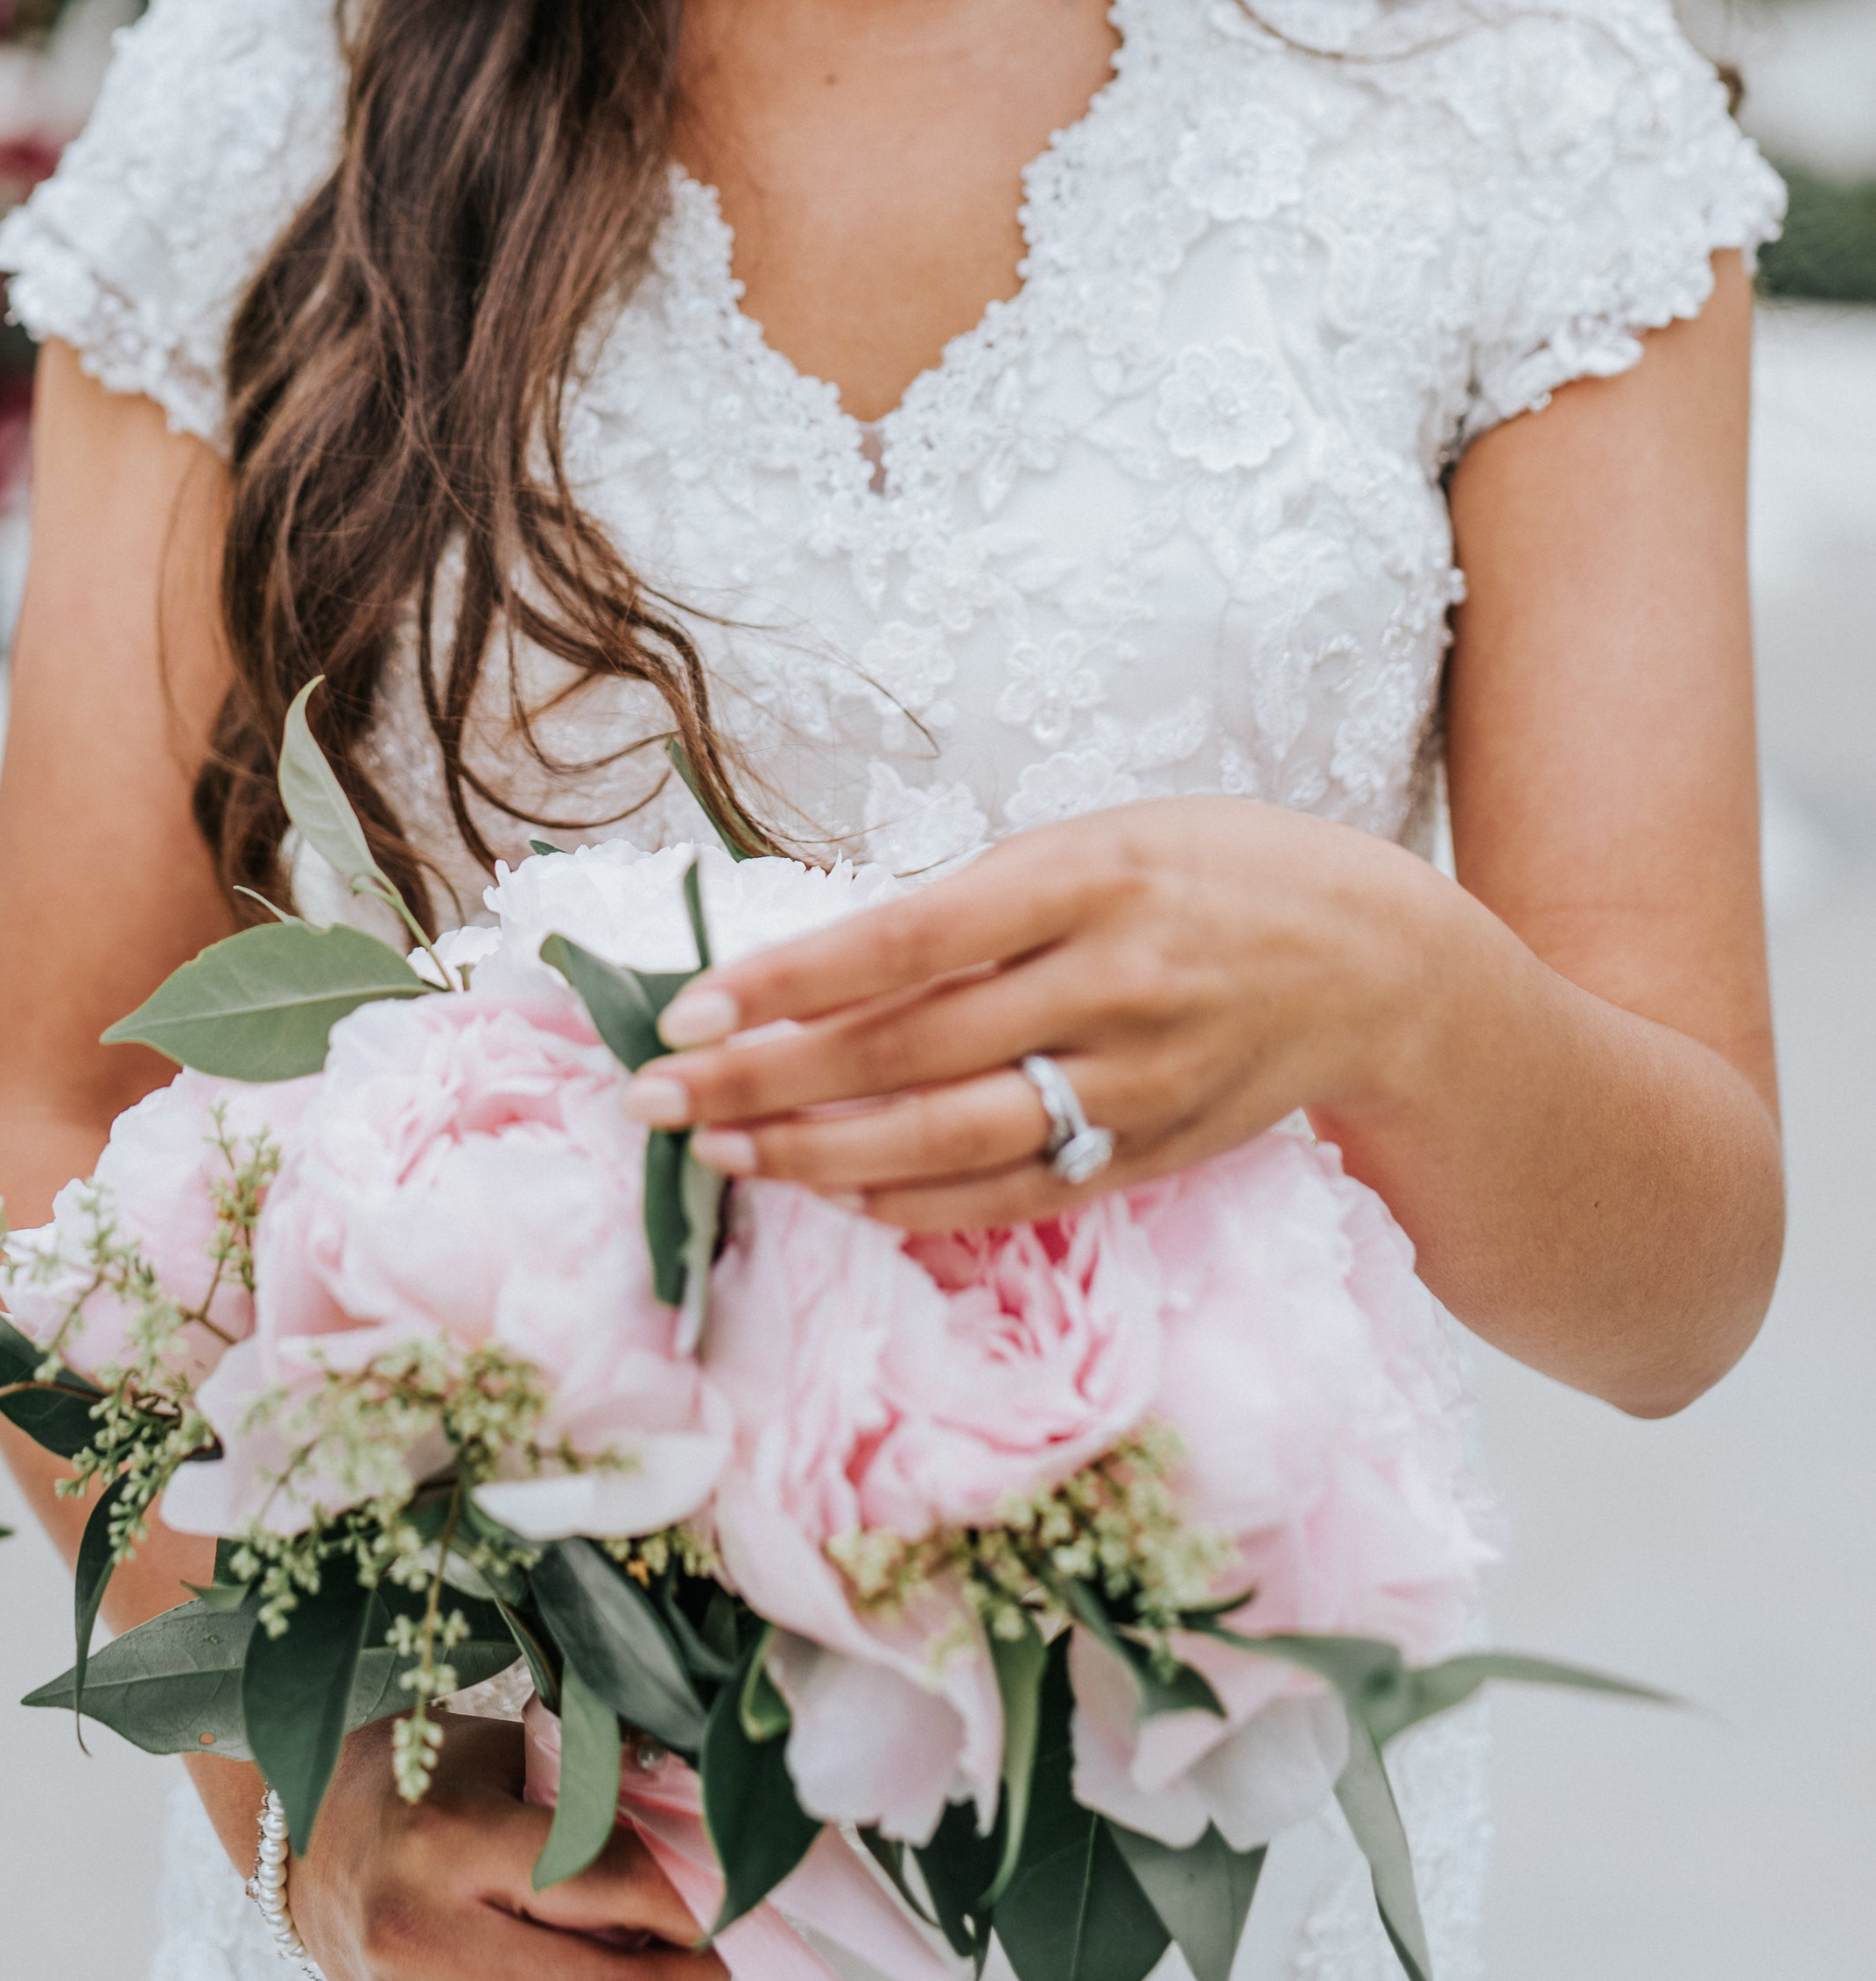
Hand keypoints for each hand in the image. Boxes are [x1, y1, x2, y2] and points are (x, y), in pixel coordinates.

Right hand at [289, 1716, 707, 1977]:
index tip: (741, 1899)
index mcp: (453, 1840)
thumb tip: (698, 1858)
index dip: (690, 1903)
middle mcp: (427, 1934)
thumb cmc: (421, 1780)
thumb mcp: (503, 1765)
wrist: (311, 1844)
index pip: (606, 1884)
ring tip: (669, 1968)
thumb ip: (585, 1808)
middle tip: (724, 1961)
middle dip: (681, 1978)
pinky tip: (610, 1974)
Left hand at [620, 797, 1447, 1228]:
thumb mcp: (1104, 838)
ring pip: (953, 1139)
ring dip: (824, 1155)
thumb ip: (982, 902)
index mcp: (1089, 876)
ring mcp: (1138, 1083)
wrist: (1380, 964)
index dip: (793, 982)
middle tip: (662, 1096)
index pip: (908, 939)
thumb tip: (829, 966)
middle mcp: (1112, 984)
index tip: (697, 1005)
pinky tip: (839, 1196)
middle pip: (911, 1050)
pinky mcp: (1155, 1155)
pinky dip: (918, 1204)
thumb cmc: (1215, 872)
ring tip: (727, 1152)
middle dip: (771, 1080)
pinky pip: (1016, 1195)